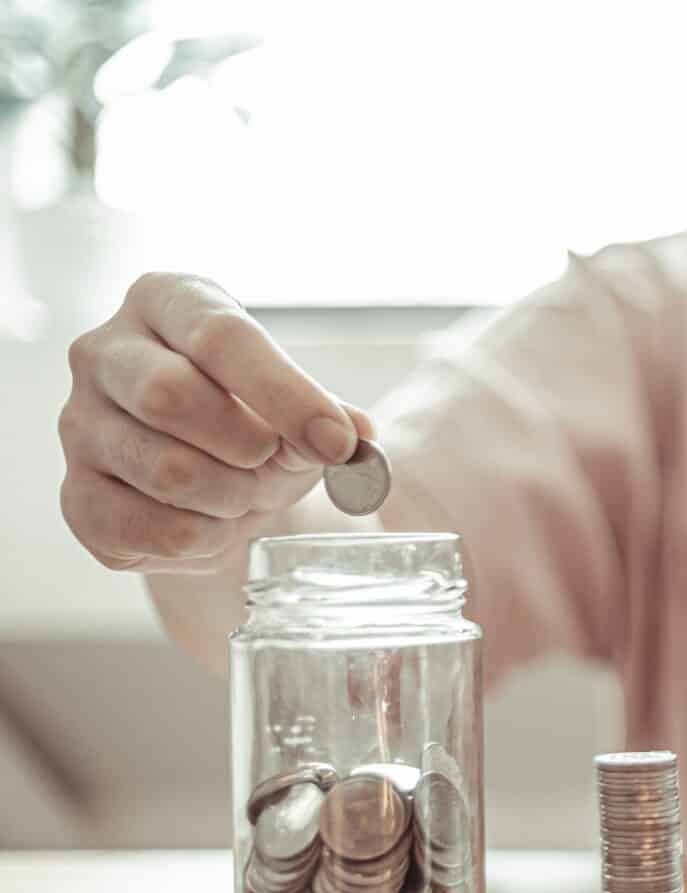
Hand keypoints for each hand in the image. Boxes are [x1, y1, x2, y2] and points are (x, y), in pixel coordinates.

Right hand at [60, 273, 373, 571]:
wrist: (212, 471)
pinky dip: (206, 538)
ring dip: (233, 497)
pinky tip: (211, 521)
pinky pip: (151, 531)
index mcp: (165, 302)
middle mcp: (103, 354)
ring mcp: (78, 425)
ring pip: (166, 471)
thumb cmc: (254, 415)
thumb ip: (327, 414)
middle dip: (247, 445)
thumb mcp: (297, 401)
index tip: (336, 441)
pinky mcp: (76, 497)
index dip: (286, 395)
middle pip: (167, 395)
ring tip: (244, 492)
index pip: (220, 337)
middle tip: (271, 461)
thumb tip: (352, 436)